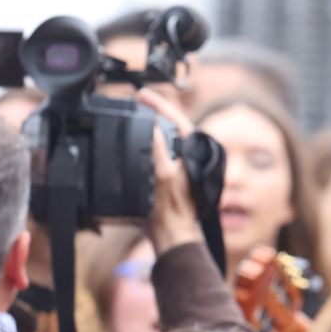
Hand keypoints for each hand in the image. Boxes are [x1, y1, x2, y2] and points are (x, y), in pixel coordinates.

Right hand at [137, 87, 201, 254]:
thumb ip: (158, 149)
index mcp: (194, 151)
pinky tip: (136, 142)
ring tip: (136, 114)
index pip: (177, 117)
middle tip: (137, 100)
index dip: (159, 104)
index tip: (142, 95)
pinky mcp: (171, 176)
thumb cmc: (171, 211)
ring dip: (150, 127)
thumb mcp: (162, 176)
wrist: (173, 236)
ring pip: (166, 138)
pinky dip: (147, 144)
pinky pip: (159, 152)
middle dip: (155, 111)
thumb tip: (153, 126)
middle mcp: (190, 155)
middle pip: (172, 125)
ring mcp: (181, 166)